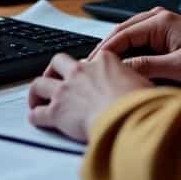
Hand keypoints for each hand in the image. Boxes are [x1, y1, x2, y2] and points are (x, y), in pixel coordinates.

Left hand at [28, 52, 150, 142]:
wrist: (128, 118)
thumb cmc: (142, 104)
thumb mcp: (145, 84)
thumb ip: (137, 82)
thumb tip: (144, 89)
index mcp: (104, 62)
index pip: (91, 60)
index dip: (88, 68)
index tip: (88, 76)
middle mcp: (81, 72)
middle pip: (58, 62)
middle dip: (54, 69)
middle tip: (55, 78)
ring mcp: (66, 90)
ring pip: (39, 83)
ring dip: (36, 91)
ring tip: (36, 98)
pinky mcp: (57, 111)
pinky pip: (38, 113)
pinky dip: (35, 116)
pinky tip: (36, 119)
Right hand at [90, 8, 180, 85]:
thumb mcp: (180, 66)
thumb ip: (148, 65)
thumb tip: (121, 69)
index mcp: (160, 21)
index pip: (121, 35)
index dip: (104, 51)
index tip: (91, 67)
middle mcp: (159, 18)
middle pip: (121, 32)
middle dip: (105, 49)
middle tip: (89, 68)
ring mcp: (163, 25)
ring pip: (129, 36)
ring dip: (116, 50)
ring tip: (102, 68)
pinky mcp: (167, 35)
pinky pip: (139, 40)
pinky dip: (128, 51)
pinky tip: (122, 65)